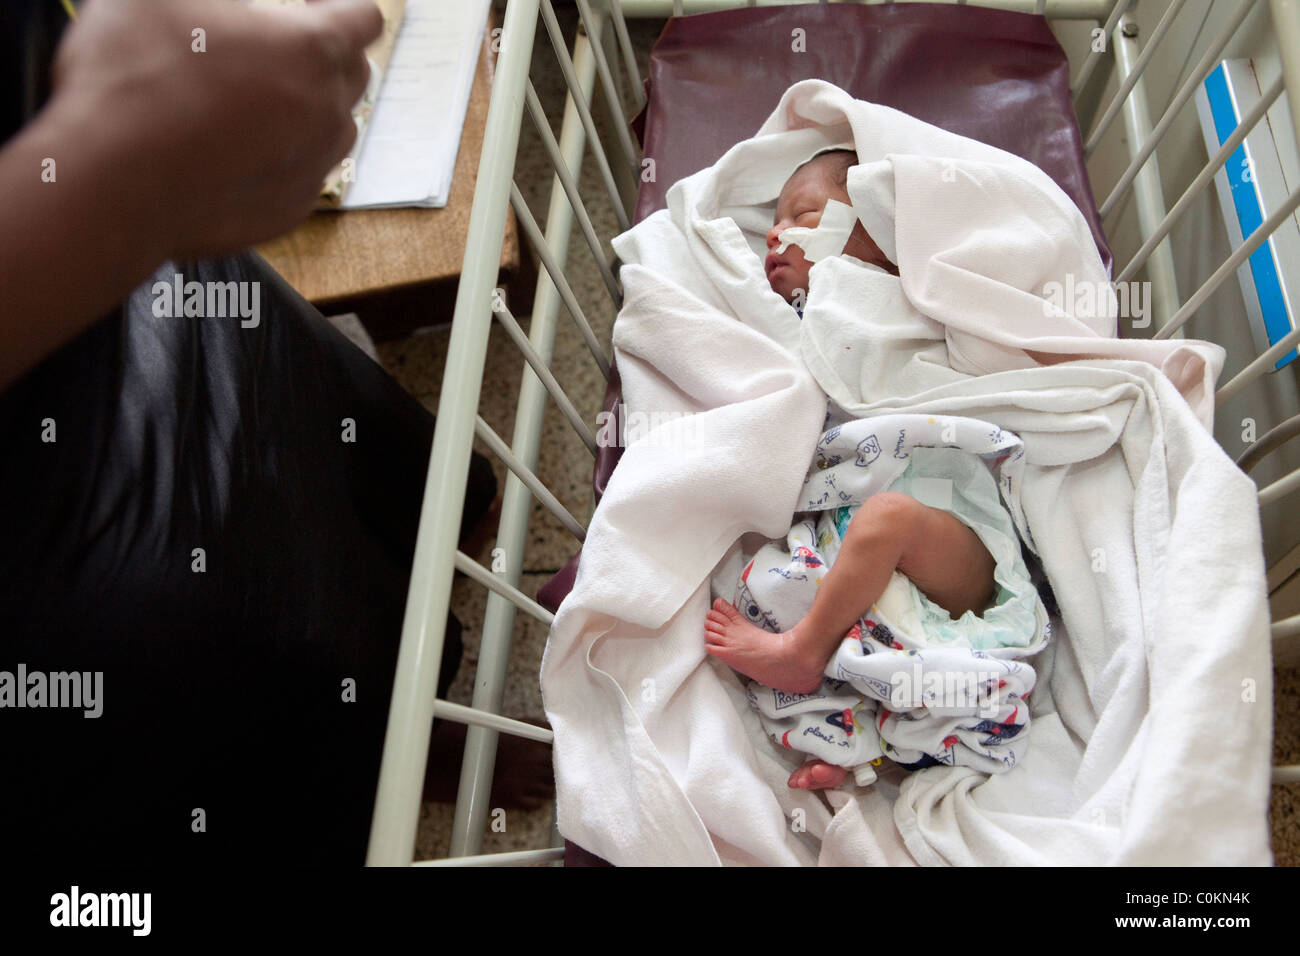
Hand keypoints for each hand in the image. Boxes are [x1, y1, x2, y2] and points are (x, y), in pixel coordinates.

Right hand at [46, 0, 381, 257]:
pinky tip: (239, 150)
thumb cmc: (134, 80)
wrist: (112, 180)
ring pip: (335, 129)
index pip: (364, 18)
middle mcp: (328, 112)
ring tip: (255, 101)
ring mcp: (313, 168)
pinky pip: (304, 176)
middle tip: (277, 51)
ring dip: (309, 110)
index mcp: (313, 49)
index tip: (309, 6)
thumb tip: (221, 8)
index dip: (340, 5)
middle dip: (326, 56)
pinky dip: (283, 159)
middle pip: (356, 74)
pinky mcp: (290, 211)